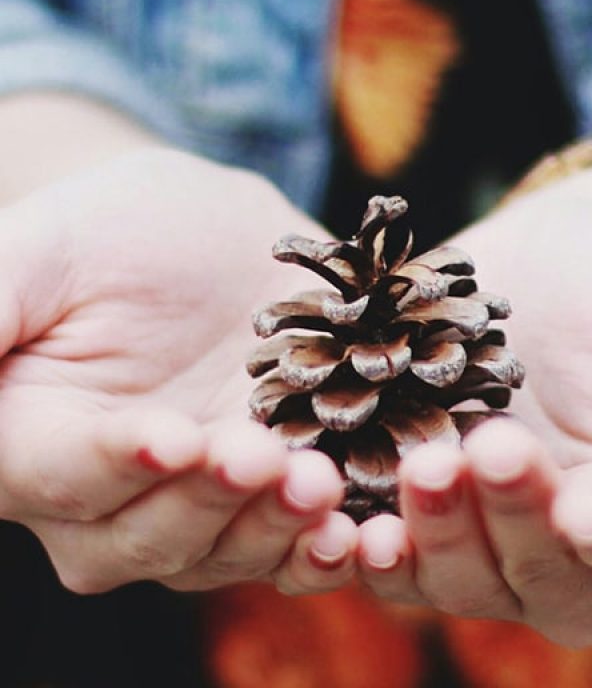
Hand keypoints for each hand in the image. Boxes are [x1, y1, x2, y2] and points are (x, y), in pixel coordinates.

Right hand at [0, 148, 357, 593]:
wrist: (221, 237)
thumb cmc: (123, 228)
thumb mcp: (51, 245)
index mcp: (37, 436)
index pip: (61, 474)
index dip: (115, 463)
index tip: (172, 437)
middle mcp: (112, 492)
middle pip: (144, 536)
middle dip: (207, 501)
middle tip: (265, 459)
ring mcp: (200, 499)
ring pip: (222, 552)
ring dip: (273, 530)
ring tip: (321, 486)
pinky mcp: (270, 494)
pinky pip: (291, 545)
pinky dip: (324, 549)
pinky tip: (364, 535)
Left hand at [358, 168, 591, 644]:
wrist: (579, 244)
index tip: (587, 508)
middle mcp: (564, 542)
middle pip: (537, 575)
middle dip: (510, 520)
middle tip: (484, 453)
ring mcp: (484, 517)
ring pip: (455, 572)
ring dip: (429, 537)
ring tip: (416, 471)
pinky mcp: (416, 479)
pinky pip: (385, 528)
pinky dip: (360, 529)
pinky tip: (336, 501)